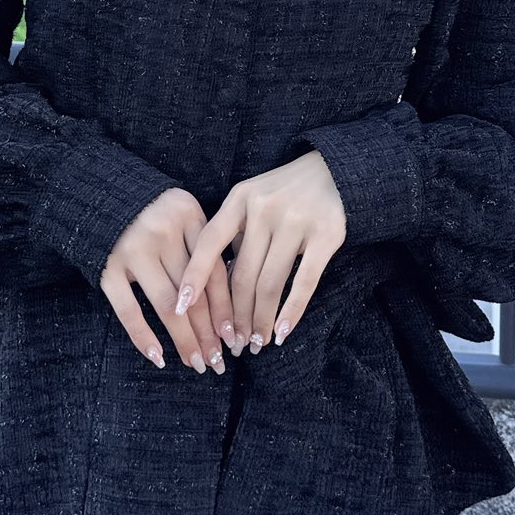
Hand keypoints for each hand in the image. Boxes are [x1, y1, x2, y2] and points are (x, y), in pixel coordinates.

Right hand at [100, 188, 230, 375]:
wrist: (96, 190)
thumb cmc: (150, 208)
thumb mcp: (183, 213)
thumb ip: (203, 243)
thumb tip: (230, 300)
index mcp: (189, 216)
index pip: (215, 271)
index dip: (226, 309)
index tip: (233, 337)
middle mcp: (163, 233)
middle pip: (194, 293)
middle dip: (209, 333)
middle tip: (219, 362)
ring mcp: (133, 250)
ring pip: (167, 305)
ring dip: (184, 339)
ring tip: (198, 363)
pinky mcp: (108, 267)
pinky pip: (128, 310)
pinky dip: (142, 336)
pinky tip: (158, 358)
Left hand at [176, 150, 346, 354]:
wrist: (334, 171)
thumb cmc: (283, 194)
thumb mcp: (252, 201)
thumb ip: (235, 235)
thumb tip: (216, 289)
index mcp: (240, 198)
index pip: (209, 242)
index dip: (194, 276)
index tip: (180, 307)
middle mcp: (264, 208)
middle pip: (242, 274)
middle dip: (235, 315)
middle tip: (232, 343)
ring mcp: (296, 221)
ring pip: (270, 283)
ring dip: (261, 319)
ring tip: (256, 343)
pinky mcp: (326, 235)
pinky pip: (304, 281)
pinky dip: (292, 312)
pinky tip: (282, 332)